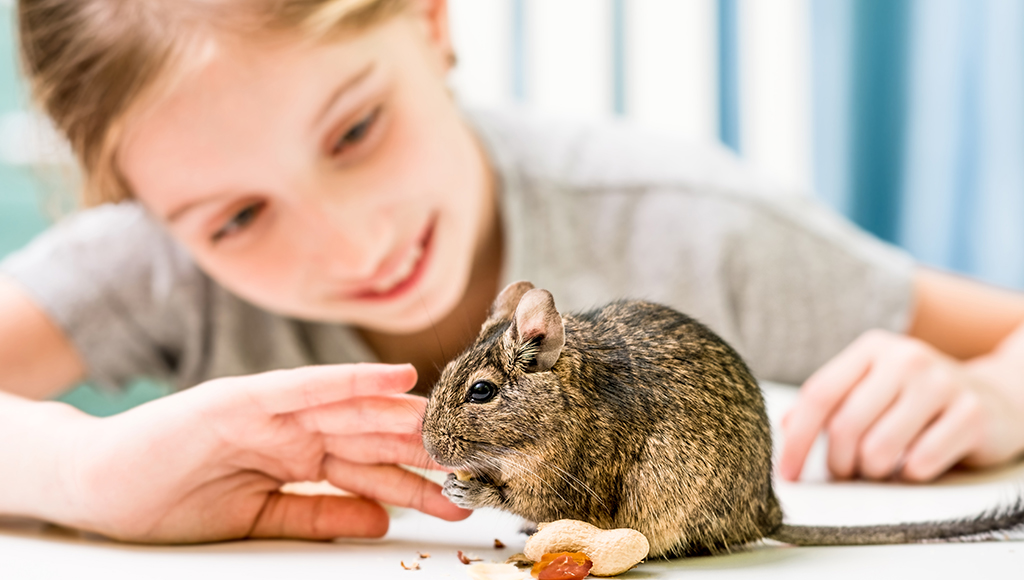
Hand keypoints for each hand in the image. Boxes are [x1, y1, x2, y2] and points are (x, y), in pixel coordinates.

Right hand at [54, 363, 468, 542]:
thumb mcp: (260, 520)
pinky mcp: (241, 397)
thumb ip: (319, 516)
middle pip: (371, 435)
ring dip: (404, 416)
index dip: (414, 476)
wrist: (97, 490)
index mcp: (297, 456)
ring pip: (351, 409)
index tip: (458, 489)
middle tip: (473, 459)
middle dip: (422, 449)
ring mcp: (270, 409)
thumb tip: (380, 518)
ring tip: (453, 425)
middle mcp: (293, 428)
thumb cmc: (172, 503)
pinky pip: (304, 387)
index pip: (368, 465)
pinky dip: (349, 380)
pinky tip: (392, 378)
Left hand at [779, 330, 1023, 481]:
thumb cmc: (917, 398)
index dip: (796, 439)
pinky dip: (909, 475)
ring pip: (879, 449)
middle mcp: (905, 358)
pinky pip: (919, 464)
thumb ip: (830, 401)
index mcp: (872, 349)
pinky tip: (916, 463)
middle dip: (838, 462)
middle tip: (845, 472)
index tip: (786, 474)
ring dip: (872, 472)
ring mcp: (942, 383)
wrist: (997, 397)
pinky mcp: (971, 414)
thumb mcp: (872, 386)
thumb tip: (786, 424)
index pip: (819, 394)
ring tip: (881, 467)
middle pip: (845, 426)